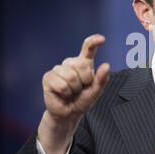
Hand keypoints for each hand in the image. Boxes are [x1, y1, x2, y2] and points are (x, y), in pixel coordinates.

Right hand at [38, 34, 109, 153]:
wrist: (68, 114)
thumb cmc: (82, 100)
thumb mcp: (96, 91)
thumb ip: (102, 79)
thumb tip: (106, 65)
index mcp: (84, 63)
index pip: (88, 48)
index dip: (94, 42)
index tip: (101, 39)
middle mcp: (70, 63)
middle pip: (81, 64)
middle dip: (85, 80)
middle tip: (81, 88)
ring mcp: (58, 69)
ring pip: (71, 75)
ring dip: (74, 88)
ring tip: (71, 92)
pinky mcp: (48, 77)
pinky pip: (61, 84)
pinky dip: (65, 93)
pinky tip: (62, 94)